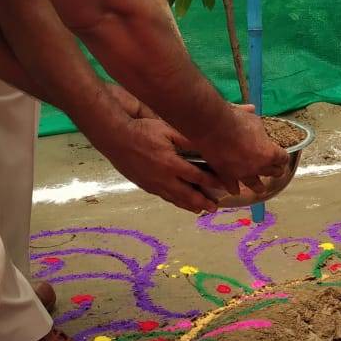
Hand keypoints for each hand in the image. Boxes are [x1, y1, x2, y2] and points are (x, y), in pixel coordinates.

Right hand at [78, 92, 223, 212]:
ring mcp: (153, 184)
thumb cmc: (143, 130)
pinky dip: (174, 201)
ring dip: (189, 205)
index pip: (198, 177)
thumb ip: (187, 138)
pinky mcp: (145, 185)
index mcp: (172, 164)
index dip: (213, 183)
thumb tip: (206, 142)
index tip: (225, 187)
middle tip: (214, 208)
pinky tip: (178, 202)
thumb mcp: (167, 129)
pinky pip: (163, 196)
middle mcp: (164, 178)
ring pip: (174, 199)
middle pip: (188, 194)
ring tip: (200, 210)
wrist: (116, 138)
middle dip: (203, 202)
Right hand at [195, 107, 287, 195]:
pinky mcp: (227, 176)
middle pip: (273, 172)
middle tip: (277, 172)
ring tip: (261, 188)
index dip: (283, 157)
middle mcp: (259, 167)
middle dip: (276, 171)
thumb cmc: (236, 120)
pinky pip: (232, 187)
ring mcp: (242, 174)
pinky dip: (234, 188)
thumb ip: (255, 121)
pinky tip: (236, 191)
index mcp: (269, 152)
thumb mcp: (252, 119)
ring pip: (255, 185)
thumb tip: (252, 109)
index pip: (282, 158)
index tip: (283, 156)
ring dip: (259, 186)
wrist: (214, 128)